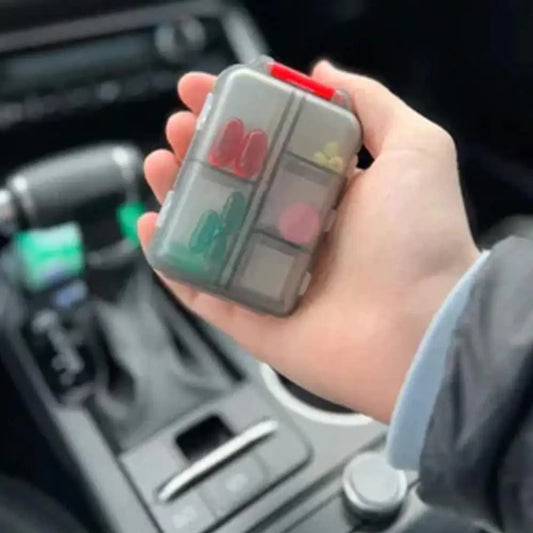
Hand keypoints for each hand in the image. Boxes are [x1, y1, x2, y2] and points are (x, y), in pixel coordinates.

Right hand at [138, 61, 479, 421]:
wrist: (419, 330)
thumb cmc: (420, 238)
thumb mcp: (415, 148)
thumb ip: (372, 104)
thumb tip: (324, 73)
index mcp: (329, 194)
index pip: (271, 146)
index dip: (236, 115)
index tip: (204, 90)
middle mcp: (297, 232)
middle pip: (235, 186)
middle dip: (201, 151)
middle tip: (178, 128)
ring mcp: (270, 277)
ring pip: (211, 232)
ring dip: (179, 196)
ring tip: (158, 164)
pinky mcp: (252, 319)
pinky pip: (202, 288)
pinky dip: (172, 260)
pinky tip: (151, 226)